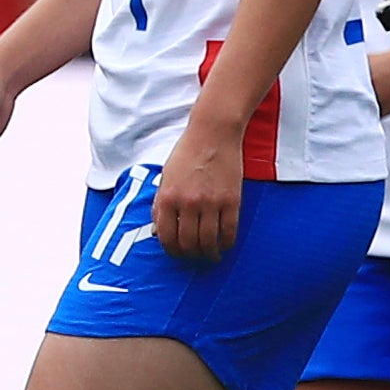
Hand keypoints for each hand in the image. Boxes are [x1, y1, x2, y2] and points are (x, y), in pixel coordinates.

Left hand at [153, 120, 244, 261]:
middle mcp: (186, 203)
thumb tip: (158, 232)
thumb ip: (160, 204)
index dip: (172, 251)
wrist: (213, 132)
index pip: (166, 237)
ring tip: (211, 255)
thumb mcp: (165, 177)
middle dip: (191, 256)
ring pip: (208, 243)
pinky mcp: (231, 201)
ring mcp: (210, 203)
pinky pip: (229, 233)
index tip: (177, 254)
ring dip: (209, 254)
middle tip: (195, 257)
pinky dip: (226, 244)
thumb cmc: (187, 153)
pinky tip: (224, 245)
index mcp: (167, 197)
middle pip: (188, 244)